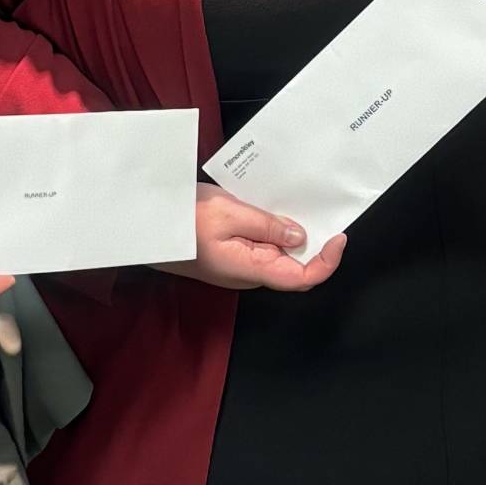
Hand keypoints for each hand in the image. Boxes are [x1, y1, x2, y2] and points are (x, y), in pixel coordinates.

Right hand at [151, 183, 346, 291]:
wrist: (146, 224)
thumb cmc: (183, 219)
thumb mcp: (230, 214)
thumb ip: (268, 227)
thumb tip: (300, 237)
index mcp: (251, 269)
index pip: (302, 278)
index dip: (327, 262)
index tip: (338, 236)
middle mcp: (249, 274)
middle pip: (294, 266)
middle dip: (313, 242)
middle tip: (318, 211)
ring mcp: (239, 266)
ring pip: (278, 255)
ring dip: (292, 234)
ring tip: (296, 205)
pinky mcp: (231, 255)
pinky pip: (261, 247)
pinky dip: (273, 230)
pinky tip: (272, 209)